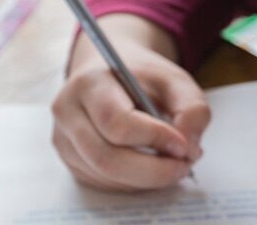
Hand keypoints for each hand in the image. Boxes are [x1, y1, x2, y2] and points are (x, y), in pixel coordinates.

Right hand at [51, 35, 209, 191]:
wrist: (109, 74)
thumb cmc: (141, 77)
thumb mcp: (175, 80)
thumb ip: (192, 108)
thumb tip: (189, 149)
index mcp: (90, 83)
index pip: (116, 122)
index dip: (154, 139)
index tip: (183, 144)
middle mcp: (68, 112)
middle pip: (107, 158)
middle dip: (152, 171)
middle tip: (183, 166)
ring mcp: (64, 139)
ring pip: (105, 176)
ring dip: (146, 180)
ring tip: (171, 165)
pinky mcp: (70, 160)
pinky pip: (102, 184)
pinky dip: (133, 183)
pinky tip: (149, 168)